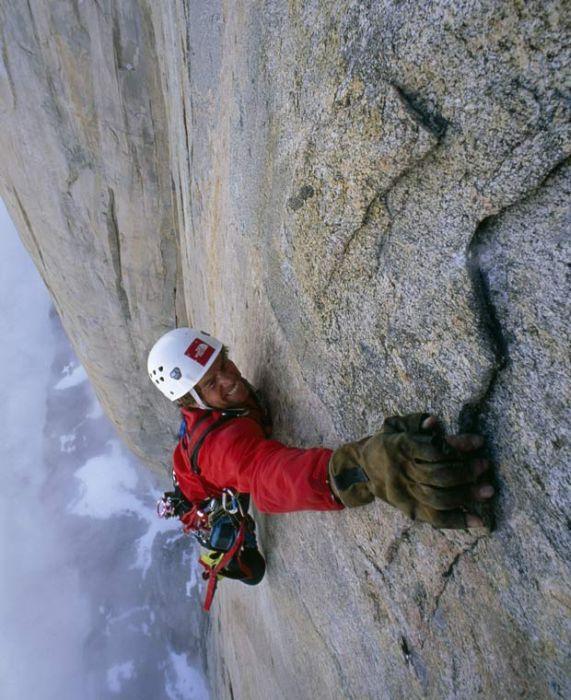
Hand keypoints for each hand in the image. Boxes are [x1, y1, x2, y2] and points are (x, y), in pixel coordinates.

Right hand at [329, 413, 492, 528]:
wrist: (362, 469)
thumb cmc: (388, 444)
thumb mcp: (396, 427)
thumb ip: (416, 423)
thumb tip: (434, 422)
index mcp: (400, 447)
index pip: (433, 448)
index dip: (458, 444)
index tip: (479, 441)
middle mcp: (402, 472)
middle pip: (437, 476)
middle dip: (465, 472)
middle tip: (485, 466)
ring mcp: (405, 494)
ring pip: (438, 499)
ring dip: (466, 496)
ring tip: (488, 491)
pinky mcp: (409, 509)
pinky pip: (435, 519)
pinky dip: (458, 521)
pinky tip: (479, 521)